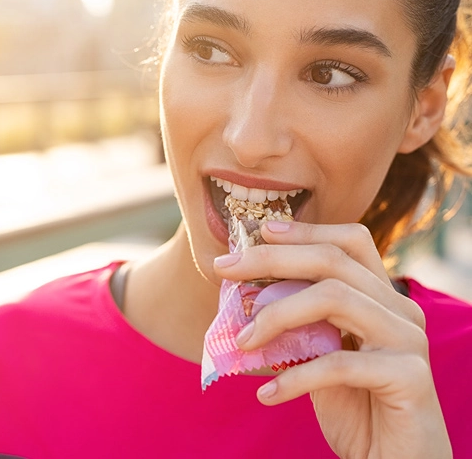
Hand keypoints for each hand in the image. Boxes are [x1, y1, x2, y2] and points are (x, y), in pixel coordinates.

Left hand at [213, 221, 451, 458]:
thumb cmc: (353, 403)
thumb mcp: (321, 352)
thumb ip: (300, 321)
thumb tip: (245, 293)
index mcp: (380, 295)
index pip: (349, 241)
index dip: (306, 231)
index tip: (261, 230)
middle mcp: (399, 307)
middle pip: (332, 261)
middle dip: (272, 259)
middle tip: (224, 270)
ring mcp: (408, 338)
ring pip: (334, 298)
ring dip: (277, 316)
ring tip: (242, 342)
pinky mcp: (409, 376)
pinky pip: (339, 364)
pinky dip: (295, 377)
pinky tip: (267, 394)